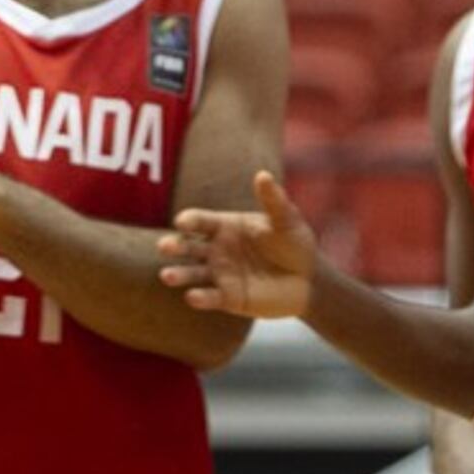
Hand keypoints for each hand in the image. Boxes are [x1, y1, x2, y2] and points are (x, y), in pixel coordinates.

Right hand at [157, 169, 315, 319]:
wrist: (309, 280)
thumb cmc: (294, 243)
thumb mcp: (286, 220)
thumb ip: (273, 201)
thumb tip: (262, 175)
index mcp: (224, 226)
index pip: (201, 221)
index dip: (190, 220)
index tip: (182, 222)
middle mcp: (216, 249)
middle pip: (188, 246)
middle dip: (174, 246)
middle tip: (164, 247)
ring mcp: (220, 274)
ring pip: (192, 273)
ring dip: (178, 274)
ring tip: (166, 275)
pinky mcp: (228, 298)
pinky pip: (210, 297)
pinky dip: (200, 298)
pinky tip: (192, 296)